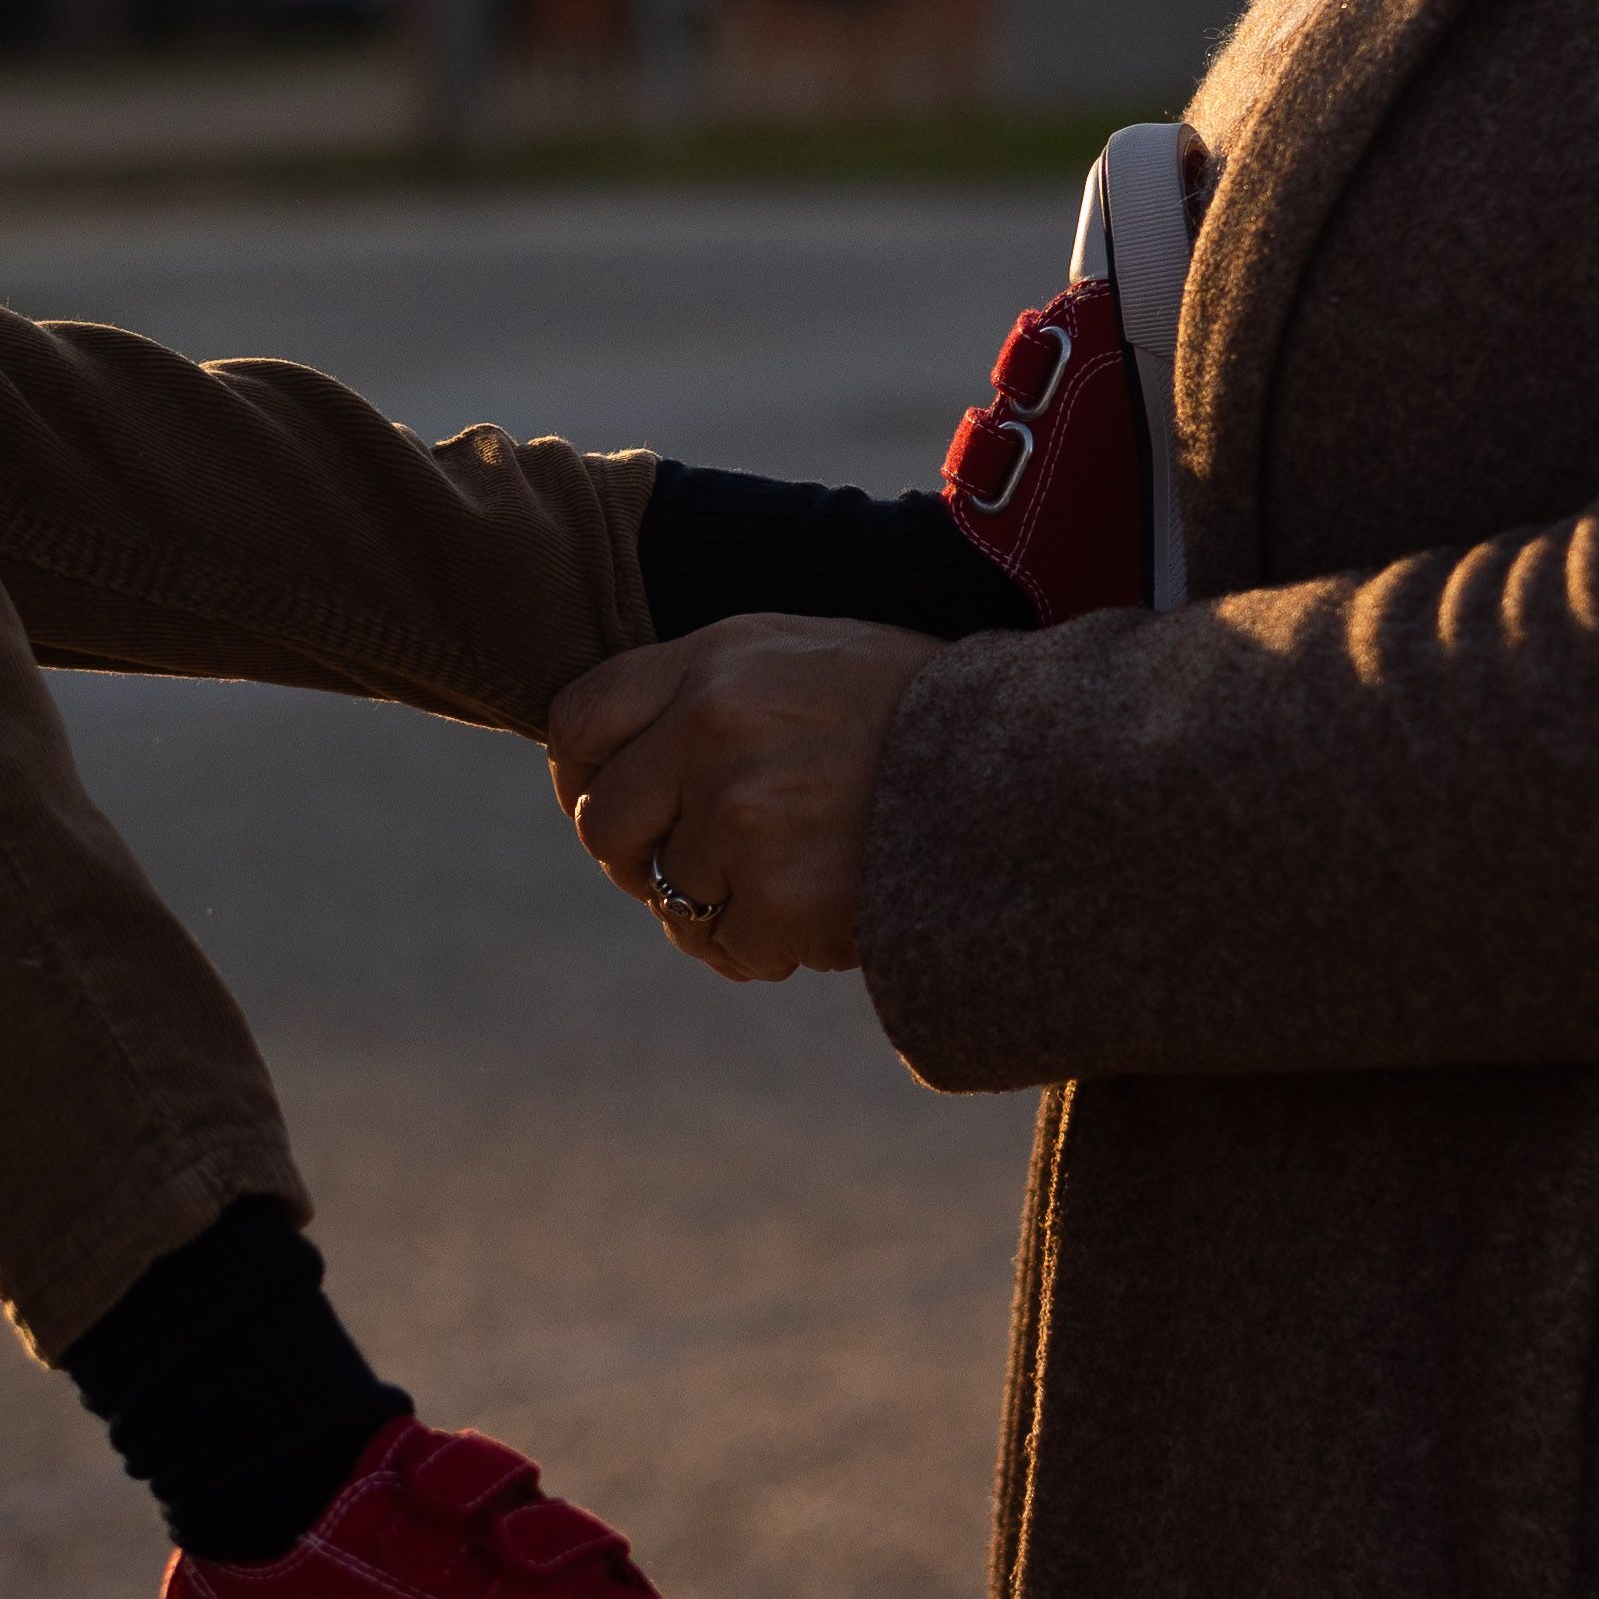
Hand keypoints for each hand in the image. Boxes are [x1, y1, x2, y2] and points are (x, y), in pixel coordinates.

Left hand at [545, 617, 945, 981]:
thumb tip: (614, 745)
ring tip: (792, 875)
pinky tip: (816, 913)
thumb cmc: (909, 710)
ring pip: (667, 893)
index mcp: (712, 662)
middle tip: (692, 863)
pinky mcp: (776, 896)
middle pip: (602, 824)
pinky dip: (762, 945)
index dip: (581, 774)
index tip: (609, 798)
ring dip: (716, 901)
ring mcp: (740, 817)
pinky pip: (724, 945)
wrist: (1021, 771)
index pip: (577, 722)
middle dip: (636, 854)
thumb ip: (704, 684)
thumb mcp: (800, 653)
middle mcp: (711, 731)